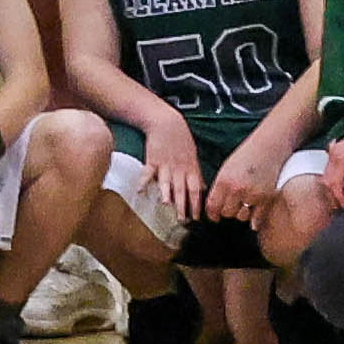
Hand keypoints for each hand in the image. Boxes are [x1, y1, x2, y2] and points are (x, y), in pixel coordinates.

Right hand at [133, 118, 204, 232]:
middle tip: (182, 220)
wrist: (168, 123)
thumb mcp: (193, 156)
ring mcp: (165, 165)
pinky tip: (140, 191)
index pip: (195, 190)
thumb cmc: (181, 140)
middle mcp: (179, 169)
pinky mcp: (152, 160)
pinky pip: (147, 173)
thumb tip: (203, 188)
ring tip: (166, 205)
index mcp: (190, 169)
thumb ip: (196, 174)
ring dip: (166, 193)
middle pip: (181, 189)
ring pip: (166, 182)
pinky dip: (143, 182)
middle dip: (182, 205)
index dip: (196, 204)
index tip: (197, 218)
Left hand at [204, 130, 285, 228]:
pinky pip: (257, 217)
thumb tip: (214, 209)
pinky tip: (254, 214)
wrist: (268, 148)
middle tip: (232, 205)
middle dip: (227, 210)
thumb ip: (219, 188)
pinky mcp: (267, 198)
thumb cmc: (245, 157)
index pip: (213, 207)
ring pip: (241, 216)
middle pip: (227, 213)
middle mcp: (237, 190)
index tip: (214, 217)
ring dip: (241, 213)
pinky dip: (255, 218)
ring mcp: (253, 195)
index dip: (212, 214)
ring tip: (244, 204)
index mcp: (223, 181)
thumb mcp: (225, 170)